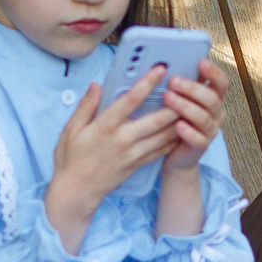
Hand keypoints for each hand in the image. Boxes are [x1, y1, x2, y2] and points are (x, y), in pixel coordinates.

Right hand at [46, 68, 179, 252]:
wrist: (77, 192)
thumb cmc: (71, 159)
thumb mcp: (71, 129)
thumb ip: (86, 106)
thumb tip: (96, 85)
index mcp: (105, 126)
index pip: (131, 100)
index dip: (148, 83)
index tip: (160, 69)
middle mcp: (123, 139)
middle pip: (157, 119)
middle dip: (174, 103)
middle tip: (187, 87)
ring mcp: (133, 153)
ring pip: (164, 135)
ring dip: (179, 120)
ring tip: (190, 105)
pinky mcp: (138, 164)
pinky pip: (161, 150)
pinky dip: (174, 138)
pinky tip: (181, 128)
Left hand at [160, 58, 230, 175]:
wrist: (174, 154)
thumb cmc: (174, 120)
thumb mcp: (179, 99)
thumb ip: (179, 84)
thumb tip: (164, 63)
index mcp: (214, 98)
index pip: (222, 82)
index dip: (214, 72)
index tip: (201, 62)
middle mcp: (216, 114)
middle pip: (212, 98)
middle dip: (192, 88)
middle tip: (173, 81)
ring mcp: (210, 131)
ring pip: (203, 117)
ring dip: (185, 106)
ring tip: (167, 98)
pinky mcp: (201, 147)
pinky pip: (198, 139)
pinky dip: (188, 131)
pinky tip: (177, 125)